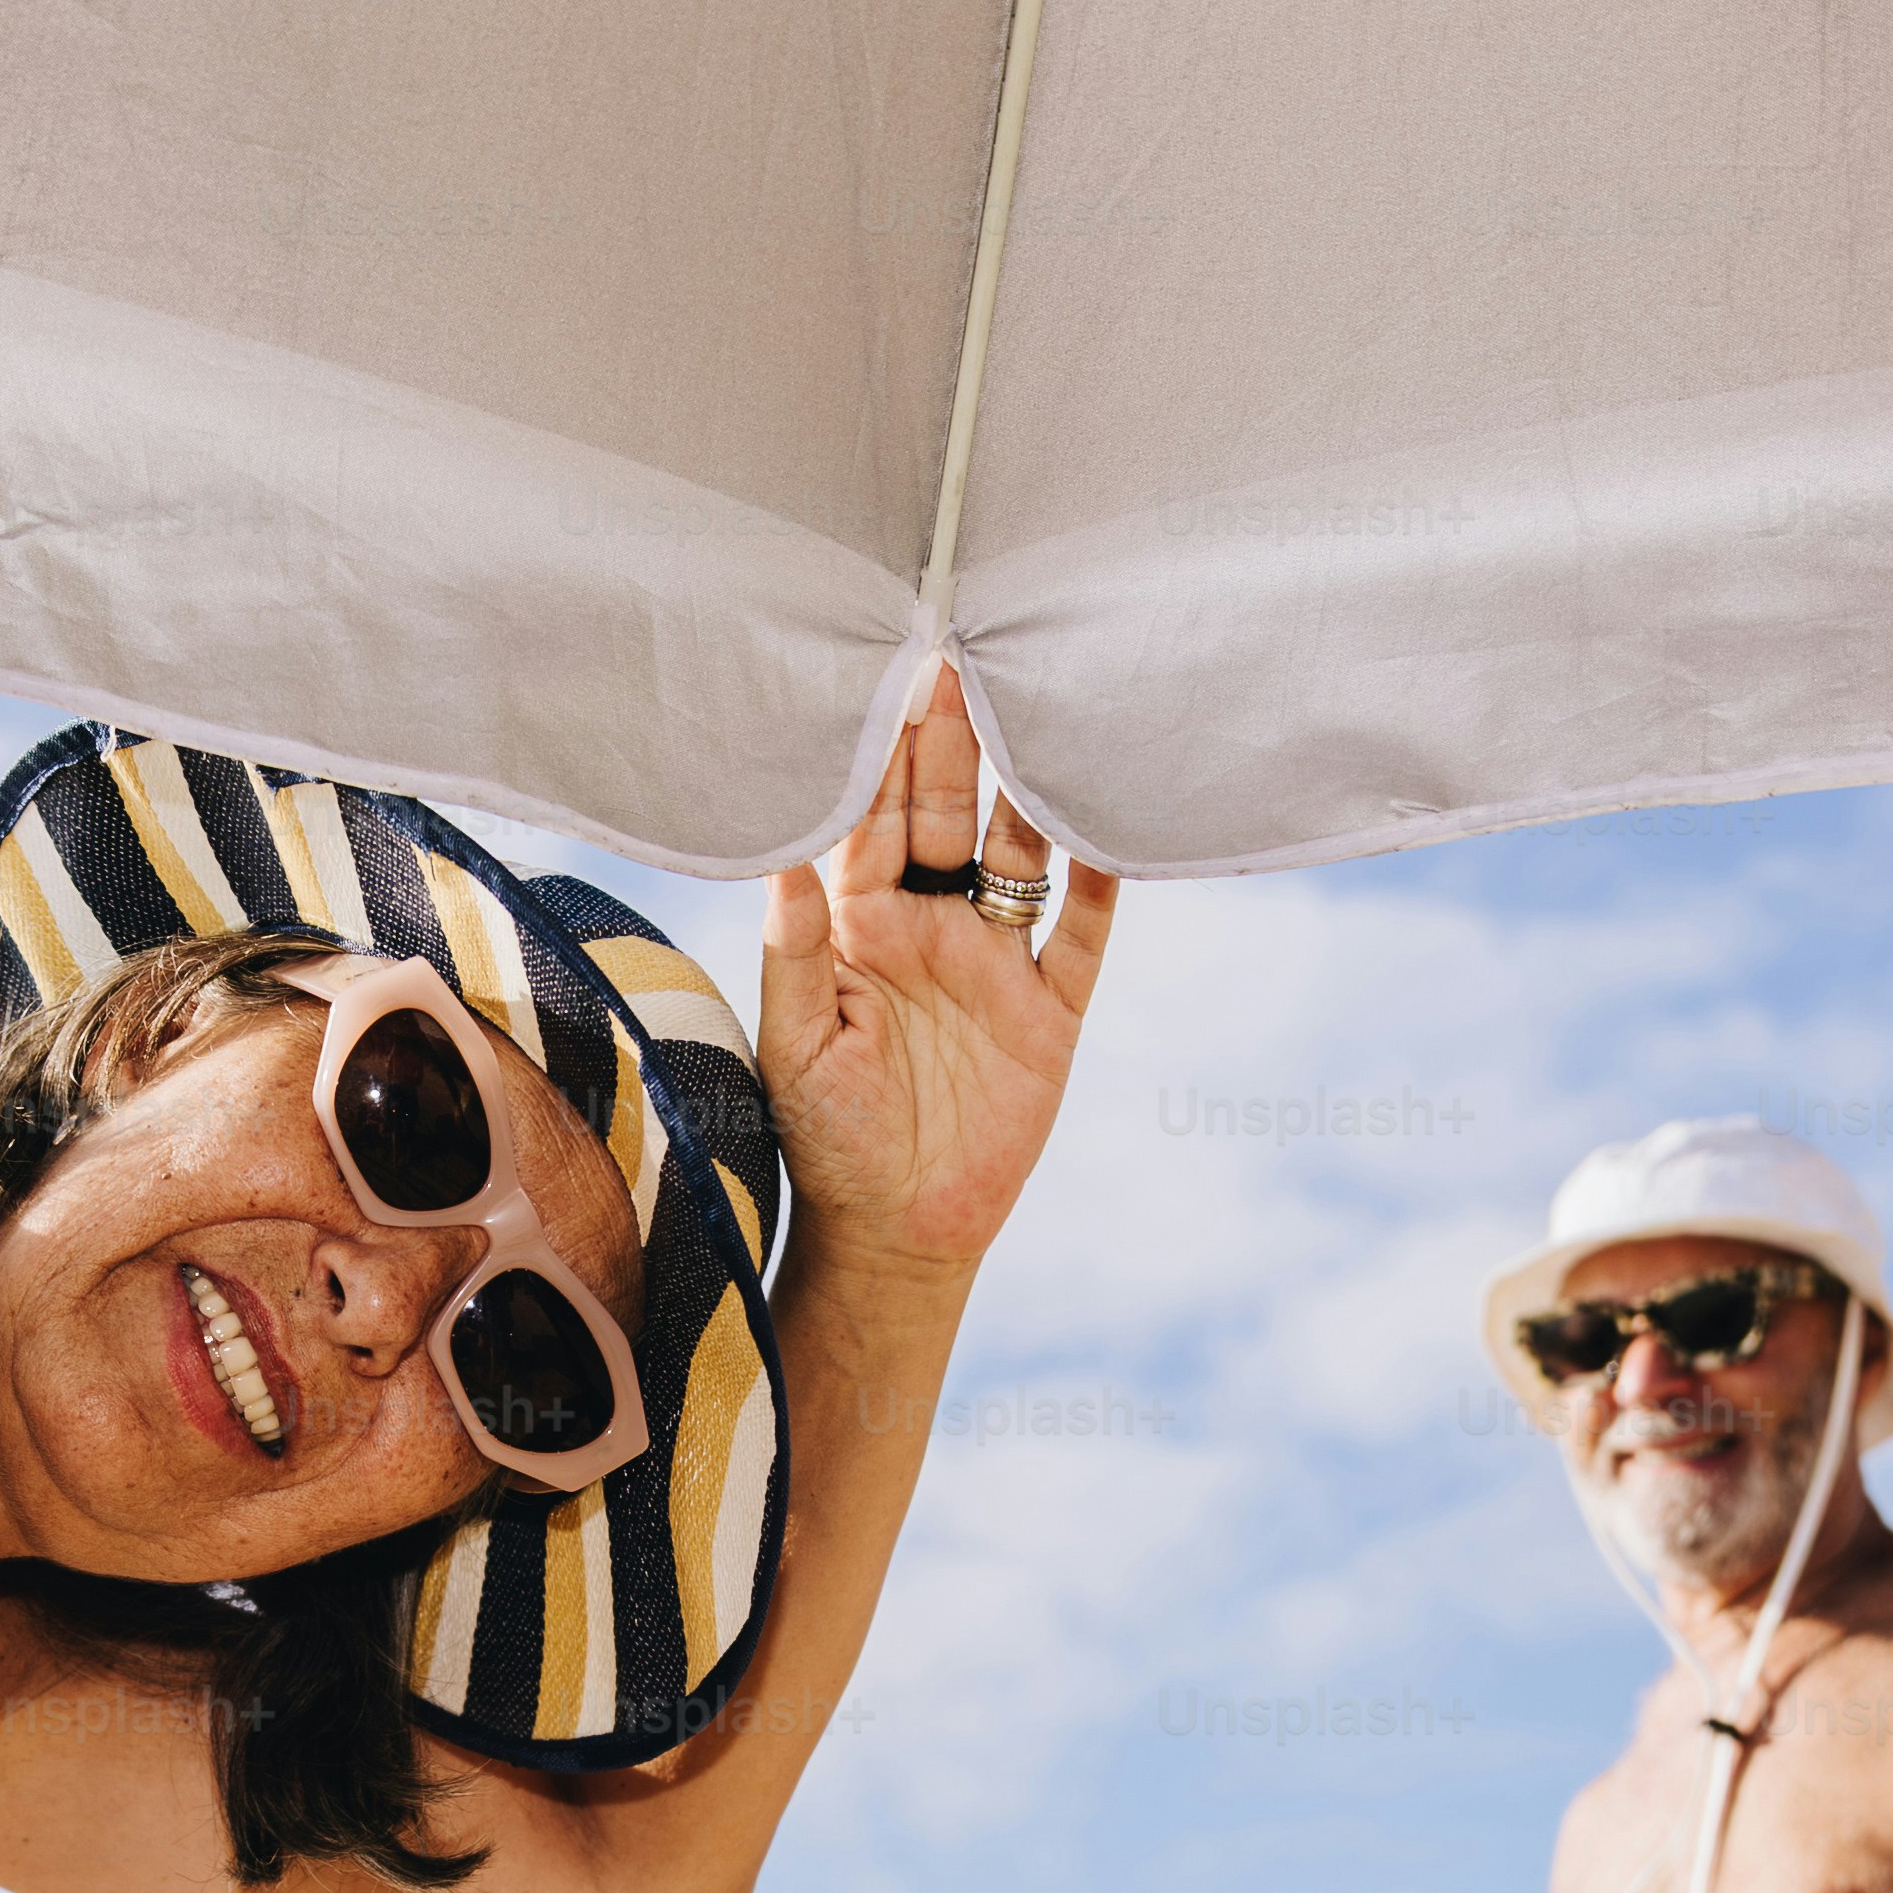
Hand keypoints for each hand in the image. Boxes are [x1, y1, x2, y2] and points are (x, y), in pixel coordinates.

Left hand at [759, 664, 1118, 1275]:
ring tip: (1040, 707)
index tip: (889, 676)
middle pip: (944, 811)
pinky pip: (1083, 928)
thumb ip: (795, 943)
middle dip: (953, 739)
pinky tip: (1111, 816)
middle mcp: (929, 927)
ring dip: (1026, 786)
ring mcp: (995, 963)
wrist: (895, 1234)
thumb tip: (780, 849)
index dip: (881, 750)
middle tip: (962, 658)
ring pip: (1018, 851)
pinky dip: (1101, 873)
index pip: (869, 817)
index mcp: (858, 925)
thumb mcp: (797, 1041)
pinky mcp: (1051, 1008)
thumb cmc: (824, 1140)